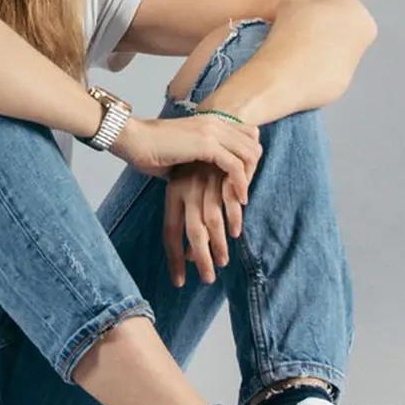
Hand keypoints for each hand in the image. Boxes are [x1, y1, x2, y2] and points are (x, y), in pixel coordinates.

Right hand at [112, 111, 261, 205]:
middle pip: (254, 144)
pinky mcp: (207, 144)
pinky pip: (236, 165)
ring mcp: (212, 131)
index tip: (240, 180)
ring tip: (241, 199)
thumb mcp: (183, 153)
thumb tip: (208, 180)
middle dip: (253, 170)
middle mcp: (215, 122)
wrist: (134, 140)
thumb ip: (200, 160)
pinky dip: (240, 184)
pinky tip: (238, 199)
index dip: (248, 158)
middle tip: (244, 192)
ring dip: (249, 178)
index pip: (248, 135)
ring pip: (250, 154)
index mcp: (211, 121)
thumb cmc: (151, 150)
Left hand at [163, 164, 242, 286]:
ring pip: (212, 222)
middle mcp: (186, 191)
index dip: (174, 259)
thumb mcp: (182, 184)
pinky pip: (229, 202)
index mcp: (173, 194)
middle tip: (208, 279)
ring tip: (223, 262)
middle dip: (201, 259)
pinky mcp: (223, 175)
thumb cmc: (192, 161)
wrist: (208, 123)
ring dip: (219, 245)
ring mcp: (205, 183)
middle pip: (193, 232)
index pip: (170, 233)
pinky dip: (233, 219)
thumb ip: (187, 215)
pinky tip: (235, 233)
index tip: (179, 282)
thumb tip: (189, 255)